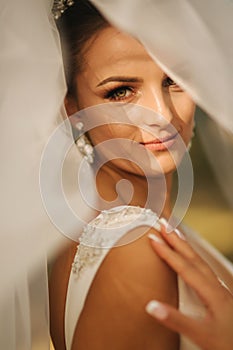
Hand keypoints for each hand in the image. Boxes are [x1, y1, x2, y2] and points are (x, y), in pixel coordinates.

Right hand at [146, 224, 232, 349]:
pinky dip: (193, 258)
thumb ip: (176, 320)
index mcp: (211, 293)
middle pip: (193, 257)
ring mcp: (219, 289)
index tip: (153, 238)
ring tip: (174, 233)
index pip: (184, 267)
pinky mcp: (220, 295)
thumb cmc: (227, 343)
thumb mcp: (201, 335)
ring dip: (185, 246)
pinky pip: (204, 268)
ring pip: (200, 261)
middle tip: (163, 223)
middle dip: (176, 239)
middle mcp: (216, 286)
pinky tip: (190, 260)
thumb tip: (150, 305)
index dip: (167, 252)